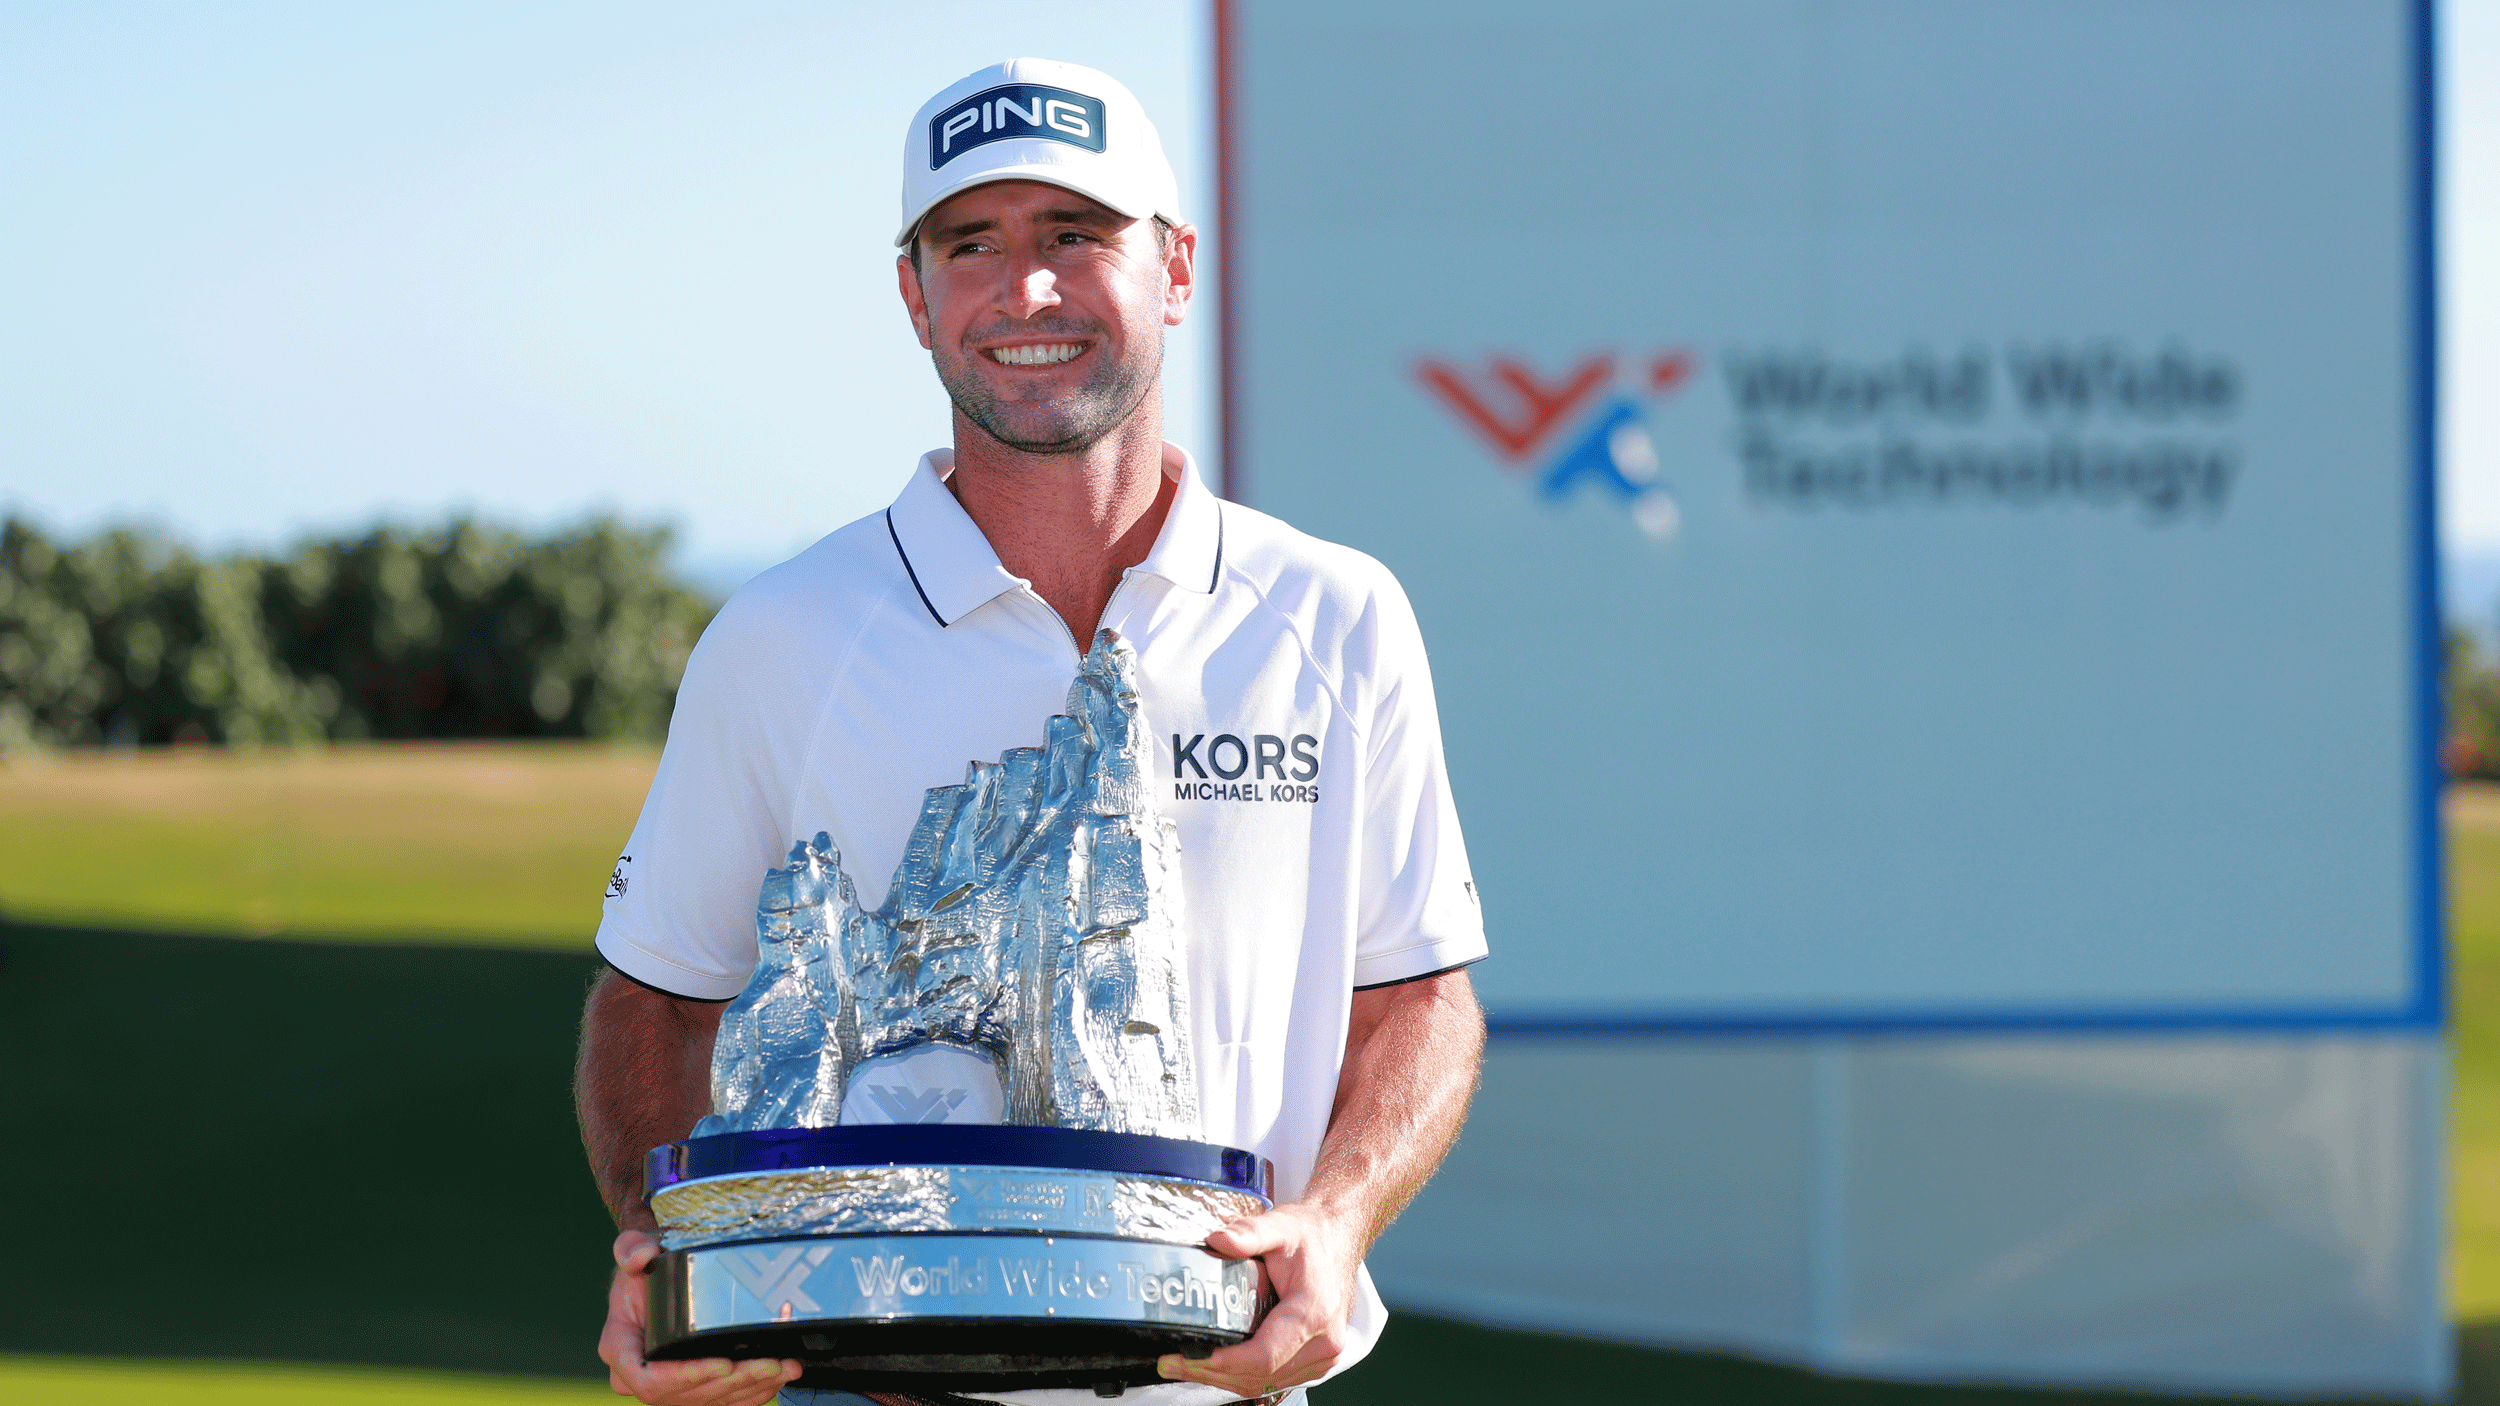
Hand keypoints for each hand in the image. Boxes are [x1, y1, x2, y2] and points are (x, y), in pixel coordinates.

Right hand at [599, 1229, 801, 1404]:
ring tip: (783, 1367)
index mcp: (620, 1348)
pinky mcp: (691, 1390)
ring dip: (750, 1388)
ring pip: (709, 1401)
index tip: (723, 1363)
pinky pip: (722, 1402)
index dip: (687, 1376)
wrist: (653, 1282)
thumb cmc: (642, 1272)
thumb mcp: (632, 1253)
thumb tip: (641, 1256)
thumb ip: (630, 1248)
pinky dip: (753, 1393)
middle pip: (686, 1395)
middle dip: (732, 1382)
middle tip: (769, 1363)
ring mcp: (667, 1387)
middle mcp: (640, 1376)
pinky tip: (777, 1378)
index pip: (647, 1378)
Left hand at [1155, 1202, 1359, 1399]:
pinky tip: (1217, 1364)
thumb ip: (1249, 1232)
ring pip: (1265, 1384)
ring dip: (1224, 1380)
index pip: (1262, 1356)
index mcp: (1313, 1312)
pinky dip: (1244, 1377)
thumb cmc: (1313, 1237)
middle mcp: (1324, 1342)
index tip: (1186, 1357)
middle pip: (1259, 1377)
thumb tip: (1217, 1239)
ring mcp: (1323, 1357)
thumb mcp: (1280, 1225)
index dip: (1219, 1363)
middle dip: (1210, 1374)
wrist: (1338, 1239)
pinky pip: (1275, 1380)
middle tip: (1172, 1363)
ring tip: (1187, 1364)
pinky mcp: (1317, 1361)